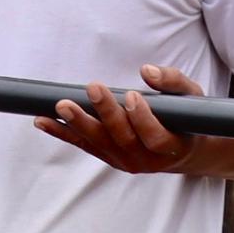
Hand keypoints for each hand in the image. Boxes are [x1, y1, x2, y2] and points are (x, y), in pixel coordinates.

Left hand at [43, 65, 202, 176]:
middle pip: (122, 138)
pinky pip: (83, 145)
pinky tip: (42, 121)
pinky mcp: (108, 157)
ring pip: (99, 143)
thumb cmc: (188, 120)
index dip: (144, 118)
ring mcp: (125, 162)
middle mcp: (147, 160)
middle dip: (106, 113)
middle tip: (93, 88)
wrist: (184, 151)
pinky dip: (62, 132)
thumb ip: (173, 82)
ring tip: (61, 105)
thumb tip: (147, 71)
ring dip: (78, 123)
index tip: (134, 96)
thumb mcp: (191, 98)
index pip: (155, 137)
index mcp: (172, 147)